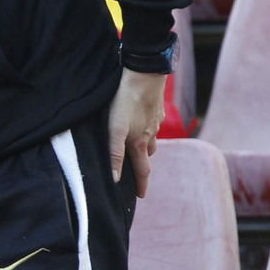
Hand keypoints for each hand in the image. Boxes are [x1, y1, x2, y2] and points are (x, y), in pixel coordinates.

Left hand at [108, 68, 165, 197]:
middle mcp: (151, 135)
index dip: (141, 185)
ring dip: (145, 149)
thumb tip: (115, 179)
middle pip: (148, 156)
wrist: (145, 73)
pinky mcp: (155, 109)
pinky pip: (153, 125)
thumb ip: (114, 153)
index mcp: (139, 142)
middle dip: (144, 169)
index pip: (142, 170)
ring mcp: (155, 121)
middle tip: (140, 177)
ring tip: (137, 151)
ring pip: (151, 140)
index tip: (141, 197)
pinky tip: (142, 125)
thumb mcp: (115, 129)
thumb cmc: (125, 101)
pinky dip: (148, 131)